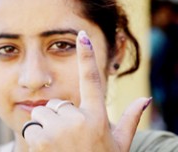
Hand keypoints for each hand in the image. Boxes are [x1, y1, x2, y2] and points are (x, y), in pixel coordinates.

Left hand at [23, 30, 150, 151]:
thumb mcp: (119, 144)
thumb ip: (130, 119)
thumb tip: (146, 100)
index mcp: (97, 117)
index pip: (92, 80)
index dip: (87, 57)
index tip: (82, 36)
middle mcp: (77, 120)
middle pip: (57, 105)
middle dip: (59, 118)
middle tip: (69, 138)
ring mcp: (58, 130)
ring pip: (42, 115)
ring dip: (46, 127)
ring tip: (58, 146)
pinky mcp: (40, 140)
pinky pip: (31, 128)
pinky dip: (35, 139)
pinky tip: (47, 151)